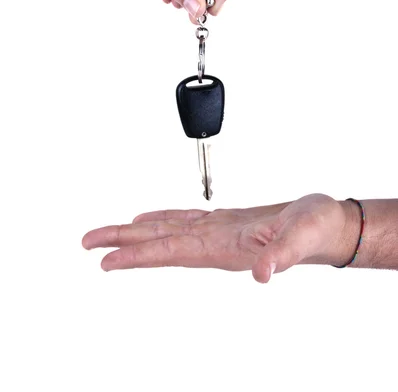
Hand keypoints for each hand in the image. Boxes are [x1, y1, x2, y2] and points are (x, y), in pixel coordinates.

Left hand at [82, 194, 359, 281]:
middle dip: (123, 243)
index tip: (106, 259)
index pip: (172, 250)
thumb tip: (261, 273)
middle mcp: (216, 243)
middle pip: (160, 243)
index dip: (138, 255)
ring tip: (111, 233)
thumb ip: (281, 254)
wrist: (326, 224)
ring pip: (169, 232)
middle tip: (89, 243)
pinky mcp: (226, 223)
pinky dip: (164, 220)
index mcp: (226, 247)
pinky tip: (151, 220)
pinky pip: (186, 221)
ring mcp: (219, 234)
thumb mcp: (302, 236)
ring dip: (137, 233)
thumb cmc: (316, 228)